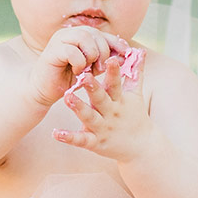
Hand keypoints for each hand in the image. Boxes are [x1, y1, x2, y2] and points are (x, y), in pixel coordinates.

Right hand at [29, 25, 127, 112]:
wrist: (45, 91)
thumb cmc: (68, 79)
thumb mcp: (92, 69)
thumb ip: (105, 60)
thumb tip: (127, 55)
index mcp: (79, 35)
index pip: (102, 34)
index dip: (116, 43)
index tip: (127, 54)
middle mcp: (69, 33)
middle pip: (95, 34)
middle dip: (103, 52)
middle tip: (100, 68)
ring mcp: (59, 39)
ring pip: (84, 38)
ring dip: (91, 56)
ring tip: (88, 69)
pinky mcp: (52, 51)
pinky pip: (73, 51)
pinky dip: (79, 63)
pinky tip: (77, 71)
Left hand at [53, 48, 151, 165]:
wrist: (142, 147)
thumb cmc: (135, 115)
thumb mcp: (136, 94)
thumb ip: (137, 72)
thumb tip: (142, 50)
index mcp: (119, 100)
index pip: (116, 84)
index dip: (113, 72)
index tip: (110, 58)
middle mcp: (111, 113)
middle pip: (101, 99)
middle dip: (94, 88)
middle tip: (84, 75)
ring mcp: (103, 128)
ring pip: (90, 117)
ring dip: (79, 108)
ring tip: (68, 98)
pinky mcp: (95, 143)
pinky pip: (81, 140)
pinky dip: (69, 137)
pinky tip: (56, 133)